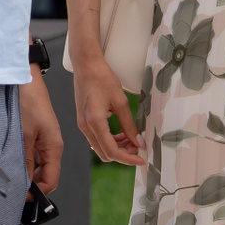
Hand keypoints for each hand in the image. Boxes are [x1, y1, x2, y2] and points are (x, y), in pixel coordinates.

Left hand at [20, 65, 64, 193]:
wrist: (25, 79)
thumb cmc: (28, 102)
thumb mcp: (24, 135)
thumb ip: (26, 161)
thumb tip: (25, 183)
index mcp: (54, 147)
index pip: (51, 180)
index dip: (38, 193)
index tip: (21, 198)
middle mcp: (52, 145)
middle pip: (45, 174)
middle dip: (31, 184)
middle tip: (12, 188)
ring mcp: (44, 140)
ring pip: (37, 165)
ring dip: (26, 171)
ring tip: (9, 173)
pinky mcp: (36, 134)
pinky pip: (32, 154)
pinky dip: (23, 160)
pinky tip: (11, 159)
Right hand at [71, 48, 145, 166]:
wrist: (86, 64)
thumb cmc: (102, 78)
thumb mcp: (120, 101)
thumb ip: (129, 125)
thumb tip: (138, 142)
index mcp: (94, 122)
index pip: (112, 151)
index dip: (128, 159)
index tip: (141, 159)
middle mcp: (85, 127)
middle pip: (105, 153)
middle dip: (123, 154)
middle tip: (138, 146)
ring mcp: (82, 124)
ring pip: (100, 147)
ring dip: (116, 147)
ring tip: (131, 139)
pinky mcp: (83, 120)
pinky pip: (96, 138)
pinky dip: (109, 140)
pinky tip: (120, 132)